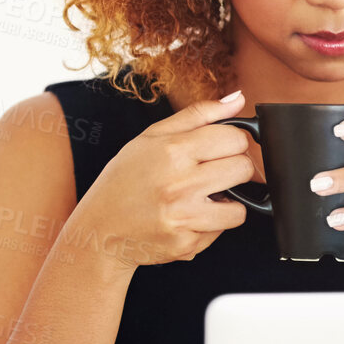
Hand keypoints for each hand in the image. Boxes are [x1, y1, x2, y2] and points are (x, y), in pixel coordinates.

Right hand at [67, 92, 254, 269]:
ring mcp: (184, 217)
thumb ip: (198, 115)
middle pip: (244, 169)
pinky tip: (186, 218)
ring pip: (239, 208)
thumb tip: (238, 99)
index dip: (233, 142)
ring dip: (226, 203)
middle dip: (233, 170)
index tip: (221, 149)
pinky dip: (209, 225)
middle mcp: (180, 184)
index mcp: (173, 151)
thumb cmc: (123, 181)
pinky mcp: (187, 244)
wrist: (100, 230)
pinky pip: (220, 232)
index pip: (236, 138)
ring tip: (200, 199)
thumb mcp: (150, 137)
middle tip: (211, 173)